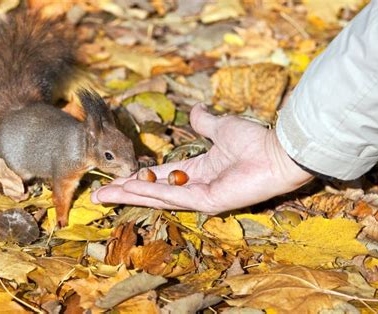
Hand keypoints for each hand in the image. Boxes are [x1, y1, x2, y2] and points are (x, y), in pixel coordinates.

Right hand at [91, 104, 312, 213]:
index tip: (117, 178)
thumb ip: (205, 122)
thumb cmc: (254, 141)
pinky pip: (174, 196)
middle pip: (153, 191)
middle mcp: (195, 186)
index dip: (138, 178)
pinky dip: (151, 192)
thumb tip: (196, 110)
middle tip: (98, 196)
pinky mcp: (208, 202)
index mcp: (198, 170)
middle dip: (125, 193)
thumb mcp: (222, 127)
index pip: (161, 177)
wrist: (278, 152)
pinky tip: (129, 188)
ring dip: (130, 195)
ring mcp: (200, 196)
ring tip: (104, 195)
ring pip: (158, 197)